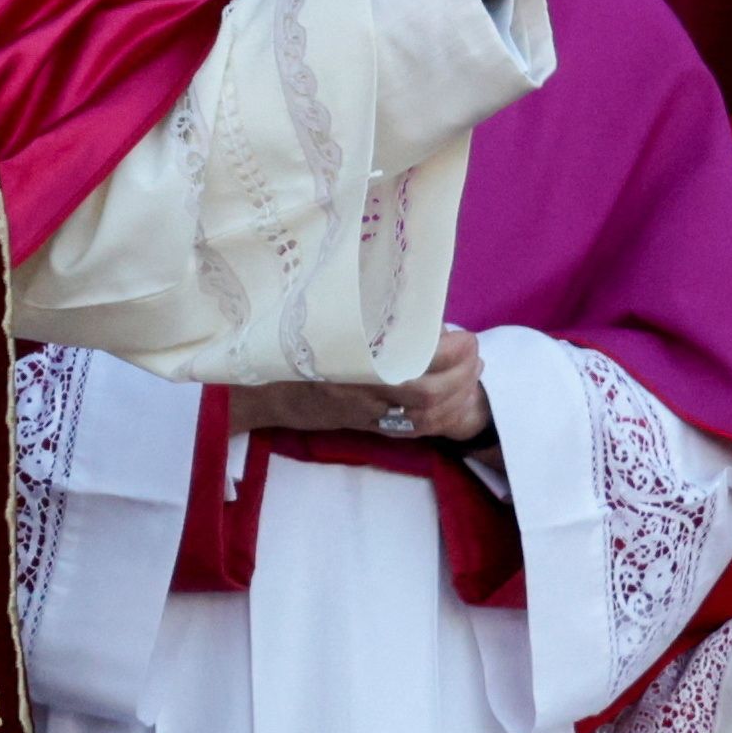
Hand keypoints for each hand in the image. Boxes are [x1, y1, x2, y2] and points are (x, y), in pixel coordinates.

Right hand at [228, 327, 489, 444]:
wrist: (256, 388)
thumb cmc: (288, 345)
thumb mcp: (325, 321)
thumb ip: (367, 317)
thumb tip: (410, 303)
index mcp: (352, 362)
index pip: (414, 369)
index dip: (449, 356)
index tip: (464, 336)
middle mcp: (359, 392)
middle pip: (427, 397)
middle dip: (461, 376)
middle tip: (475, 352)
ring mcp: (362, 412)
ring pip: (424, 417)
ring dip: (456, 397)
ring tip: (471, 372)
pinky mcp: (364, 424)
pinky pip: (411, 429)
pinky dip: (439, 416)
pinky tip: (451, 398)